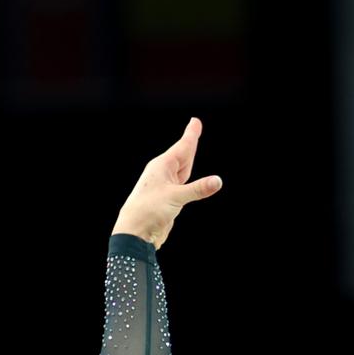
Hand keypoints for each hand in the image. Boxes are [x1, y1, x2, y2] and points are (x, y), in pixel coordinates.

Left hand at [112, 117, 221, 248]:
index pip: (182, 146)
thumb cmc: (149, 211)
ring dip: (188, 160)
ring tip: (191, 147)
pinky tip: (185, 180)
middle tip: (194, 127)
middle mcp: (162, 174)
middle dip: (189, 142)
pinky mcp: (166, 202)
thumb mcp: (176, 197)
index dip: (190, 134)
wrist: (135, 233)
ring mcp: (164, 188)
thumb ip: (198, 189)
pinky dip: (187, 181)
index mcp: (162, 166)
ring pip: (180, 170)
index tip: (195, 121)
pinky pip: (180, 186)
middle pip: (182, 155)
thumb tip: (217, 181)